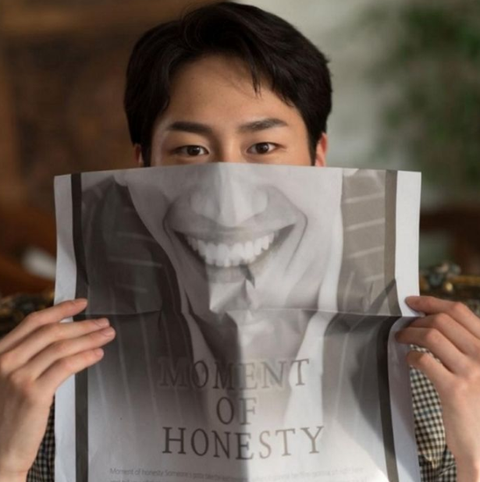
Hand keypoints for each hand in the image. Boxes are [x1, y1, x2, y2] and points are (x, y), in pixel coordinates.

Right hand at [0, 299, 114, 481]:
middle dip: (82, 324)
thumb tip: (65, 336)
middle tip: (103, 322)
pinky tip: (98, 353)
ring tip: (107, 335)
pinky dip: (85, 356)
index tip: (81, 303)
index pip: (34, 322)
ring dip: (89, 338)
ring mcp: (18, 377)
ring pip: (62, 347)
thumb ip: (30, 356)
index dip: (60, 309)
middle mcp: (5, 361)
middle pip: (52, 332)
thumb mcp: (10, 377)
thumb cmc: (8, 415)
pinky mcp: (34, 394)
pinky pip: (66, 366)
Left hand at [396, 296, 479, 481]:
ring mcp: (472, 373)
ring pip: (431, 336)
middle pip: (442, 320)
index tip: (413, 301)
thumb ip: (465, 344)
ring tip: (401, 338)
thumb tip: (432, 318)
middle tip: (405, 326)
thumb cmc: (479, 401)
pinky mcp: (455, 390)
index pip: (459, 311)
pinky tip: (410, 360)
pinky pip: (424, 360)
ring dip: (409, 333)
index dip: (432, 301)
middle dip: (417, 319)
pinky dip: (411, 356)